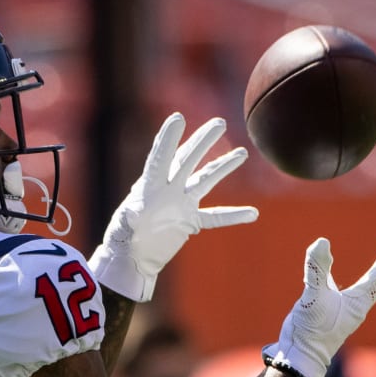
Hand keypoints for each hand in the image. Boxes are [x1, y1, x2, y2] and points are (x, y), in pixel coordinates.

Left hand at [89, 113, 254, 301]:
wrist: (132, 258)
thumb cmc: (121, 240)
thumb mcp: (122, 228)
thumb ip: (128, 219)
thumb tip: (135, 213)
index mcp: (149, 186)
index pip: (161, 158)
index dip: (168, 138)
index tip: (178, 118)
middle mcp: (168, 189)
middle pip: (188, 159)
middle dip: (202, 141)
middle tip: (219, 123)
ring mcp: (182, 203)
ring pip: (206, 180)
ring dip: (223, 167)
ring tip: (242, 153)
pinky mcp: (190, 221)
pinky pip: (215, 216)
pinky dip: (233, 215)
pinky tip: (253, 213)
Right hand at [263, 233, 375, 376]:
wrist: (299, 359)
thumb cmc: (309, 332)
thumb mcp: (313, 297)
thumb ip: (317, 269)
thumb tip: (322, 242)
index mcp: (358, 302)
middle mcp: (357, 305)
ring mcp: (345, 309)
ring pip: (370, 284)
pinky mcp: (330, 311)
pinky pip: (350, 289)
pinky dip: (352, 276)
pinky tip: (339, 271)